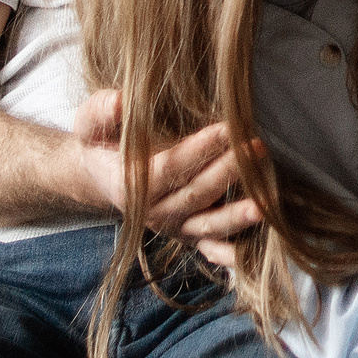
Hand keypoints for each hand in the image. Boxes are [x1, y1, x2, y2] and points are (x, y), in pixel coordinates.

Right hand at [68, 92, 263, 253]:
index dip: (198, 150)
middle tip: (256, 147)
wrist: (102, 175)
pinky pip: (210, 248)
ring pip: (207, 225)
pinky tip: (255, 255)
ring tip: (265, 203)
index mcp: (130, 185)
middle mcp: (153, 212)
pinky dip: (231, 254)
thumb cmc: (102, 141)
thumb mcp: (91, 122)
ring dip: (236, 215)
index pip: (169, 168)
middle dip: (228, 172)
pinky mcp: (188, 234)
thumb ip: (101, 110)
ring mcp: (173, 227)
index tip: (227, 128)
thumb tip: (119, 102)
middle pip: (195, 194)